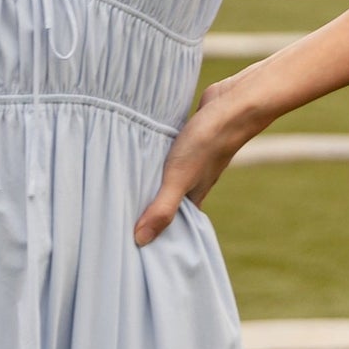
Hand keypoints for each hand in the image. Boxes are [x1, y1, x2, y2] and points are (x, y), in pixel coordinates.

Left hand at [133, 74, 269, 244]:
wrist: (232, 104)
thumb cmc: (207, 142)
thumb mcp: (179, 178)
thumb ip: (162, 208)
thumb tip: (140, 241)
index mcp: (194, 199)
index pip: (172, 226)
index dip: (154, 235)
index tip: (129, 244)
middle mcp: (192, 183)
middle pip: (164, 203)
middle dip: (144, 211)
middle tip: (115, 219)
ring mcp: (189, 163)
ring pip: (162, 180)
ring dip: (145, 184)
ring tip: (116, 192)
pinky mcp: (184, 144)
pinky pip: (163, 159)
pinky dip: (150, 163)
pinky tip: (133, 160)